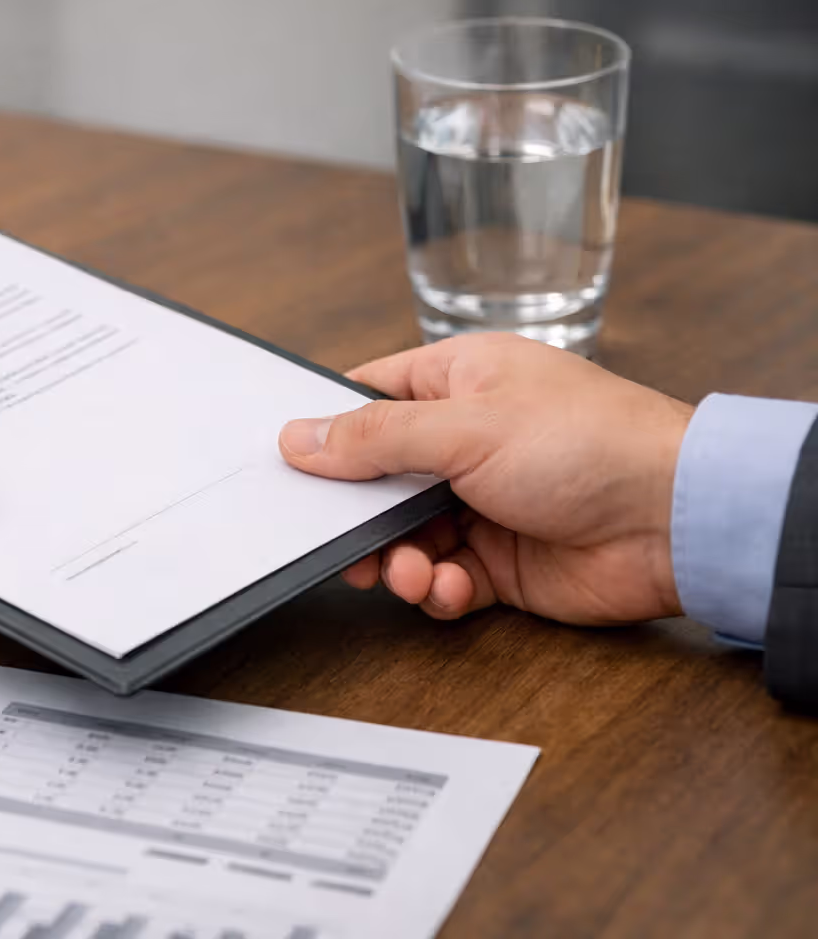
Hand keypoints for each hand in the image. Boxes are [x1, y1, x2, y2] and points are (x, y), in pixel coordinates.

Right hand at [277, 333, 692, 624]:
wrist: (676, 521)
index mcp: (460, 381)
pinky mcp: (501, 561)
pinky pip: (440, 578)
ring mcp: (483, 502)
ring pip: (402, 536)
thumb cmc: (592, 444)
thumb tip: (301, 437)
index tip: (294, 464)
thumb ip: (374, 438)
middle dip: (356, 514)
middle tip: (338, 539)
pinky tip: (446, 587)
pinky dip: (434, 589)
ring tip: (408, 570)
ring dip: (394, 559)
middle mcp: (468, 439)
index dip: (330, 429)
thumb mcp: (464, 427)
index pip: (371, 396)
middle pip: (378, 478)